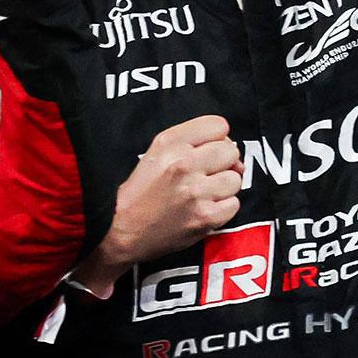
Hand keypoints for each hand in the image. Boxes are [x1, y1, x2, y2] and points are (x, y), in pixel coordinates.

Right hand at [73, 116, 241, 292]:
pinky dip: (223, 209)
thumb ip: (190, 141)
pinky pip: (234, 204)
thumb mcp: (155, 154)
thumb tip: (230, 147)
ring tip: (202, 194)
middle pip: (231, 152)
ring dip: (223, 188)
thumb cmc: (140, 192)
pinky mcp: (206, 216)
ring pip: (235, 179)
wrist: (122, 231)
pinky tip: (203, 209)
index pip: (218, 126)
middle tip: (204, 176)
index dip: (217, 139)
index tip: (208, 152)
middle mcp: (184, 164)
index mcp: (170, 144)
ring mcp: (197, 192)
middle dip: (223, 163)